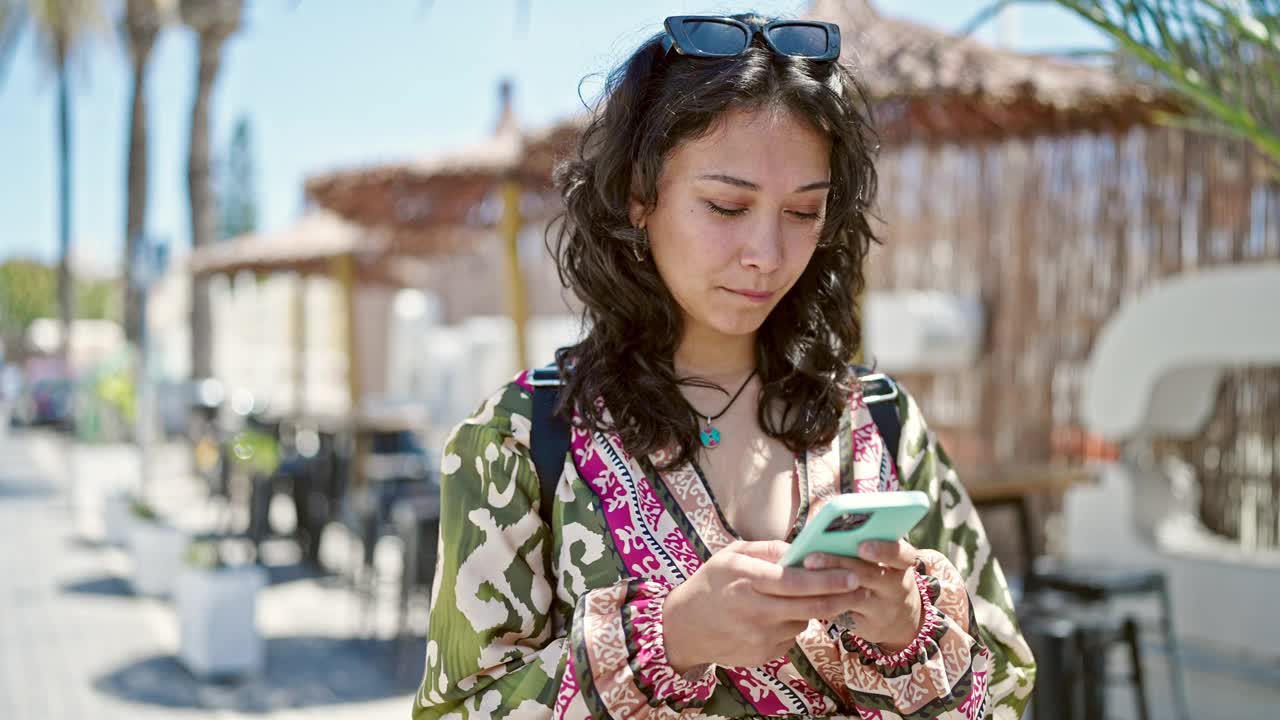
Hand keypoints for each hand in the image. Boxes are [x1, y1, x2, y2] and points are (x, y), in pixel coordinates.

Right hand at [662, 540, 863, 671]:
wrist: (684, 628)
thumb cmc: (710, 583)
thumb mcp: (732, 555)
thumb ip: (768, 549)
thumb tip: (802, 549)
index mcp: (746, 579)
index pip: (795, 581)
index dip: (827, 579)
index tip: (851, 574)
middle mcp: (754, 610)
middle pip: (809, 607)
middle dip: (841, 597)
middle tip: (860, 588)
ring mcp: (759, 636)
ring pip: (803, 621)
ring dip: (815, 609)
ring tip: (812, 597)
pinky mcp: (762, 654)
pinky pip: (791, 636)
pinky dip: (794, 623)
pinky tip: (781, 615)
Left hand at [802, 539, 923, 652]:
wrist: (898, 617)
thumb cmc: (880, 574)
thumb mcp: (884, 559)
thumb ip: (861, 543)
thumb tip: (823, 525)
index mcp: (901, 564)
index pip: (902, 555)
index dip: (884, 550)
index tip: (861, 546)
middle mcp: (896, 587)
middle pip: (870, 575)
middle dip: (839, 564)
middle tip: (811, 558)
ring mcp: (882, 609)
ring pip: (854, 598)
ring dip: (827, 587)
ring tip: (803, 577)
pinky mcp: (866, 627)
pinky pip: (843, 615)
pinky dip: (824, 603)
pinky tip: (804, 595)